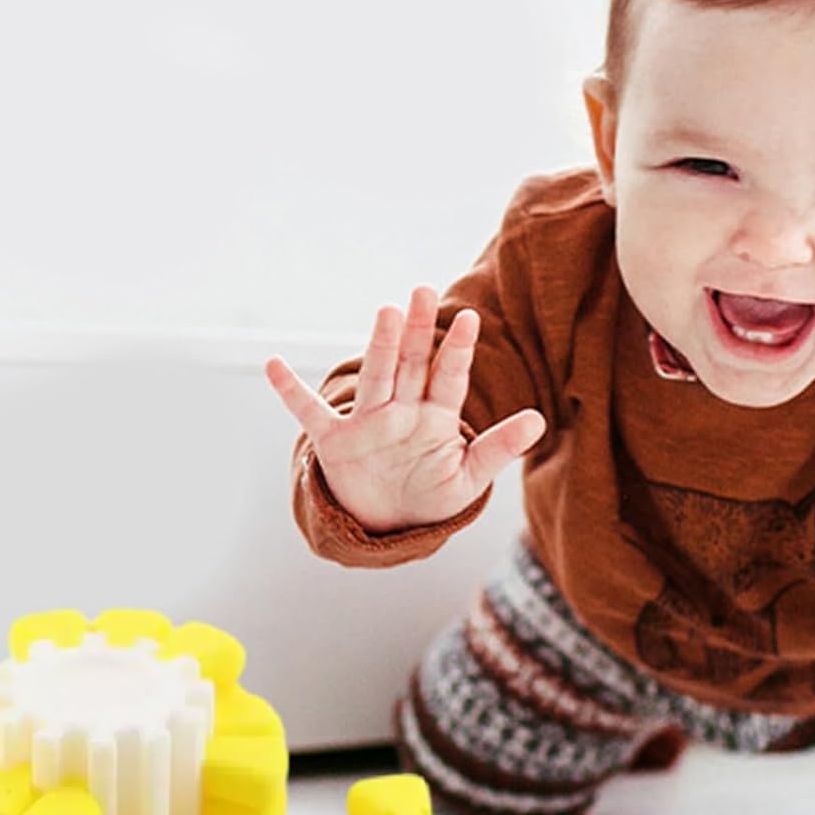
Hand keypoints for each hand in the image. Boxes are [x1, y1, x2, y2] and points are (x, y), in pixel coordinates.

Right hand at [266, 285, 545, 531]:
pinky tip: (273, 366)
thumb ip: (499, 448)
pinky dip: (290, 391)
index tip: (470, 320)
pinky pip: (310, 413)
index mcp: (435, 418)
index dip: (458, 351)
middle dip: (418, 331)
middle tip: (423, 291)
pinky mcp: (336, 442)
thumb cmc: (430, 496)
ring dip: (381, 347)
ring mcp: (368, 423)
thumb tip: (540, 421)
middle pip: (411, 365)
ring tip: (388, 313)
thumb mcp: (469, 479)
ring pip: (376, 378)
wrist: (389, 523)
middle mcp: (401, 411)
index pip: (449, 378)